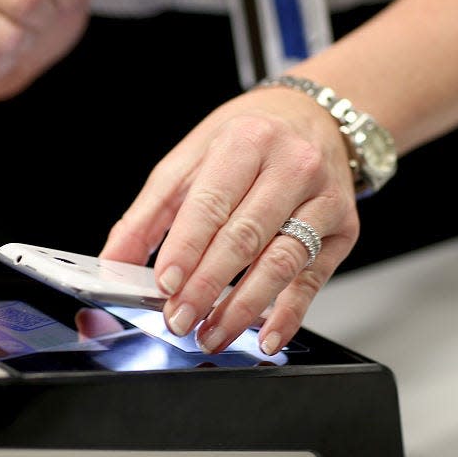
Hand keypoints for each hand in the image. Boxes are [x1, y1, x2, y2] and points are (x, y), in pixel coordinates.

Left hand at [100, 87, 360, 354]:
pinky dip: (288, 314)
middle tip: (179, 319)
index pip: (212, 203)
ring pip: (281, 262)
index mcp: (245, 141)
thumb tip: (115, 260)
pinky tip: (266, 337)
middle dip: (207, 285)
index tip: (165, 285)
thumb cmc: (249, 140)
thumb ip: (150, 212)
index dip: (187, 248)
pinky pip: (314, 279)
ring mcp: (323, 199)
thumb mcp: (190, 160)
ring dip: (242, 308)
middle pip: (245, 236)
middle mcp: (291, 166)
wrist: (316, 119)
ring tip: (211, 334)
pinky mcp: (343, 229)